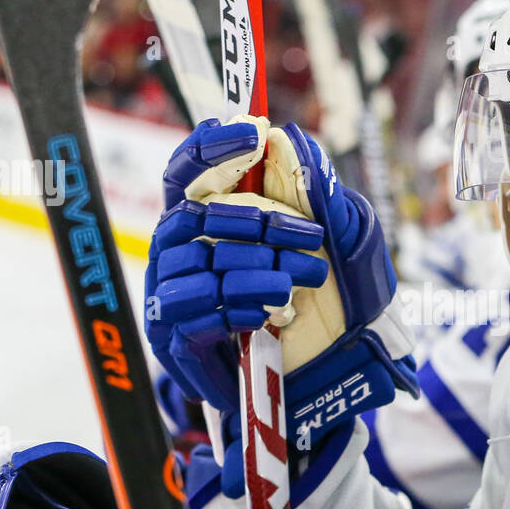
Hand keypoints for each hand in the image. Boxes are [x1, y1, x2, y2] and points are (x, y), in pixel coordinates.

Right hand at [146, 117, 417, 491]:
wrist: (325, 376)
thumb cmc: (327, 299)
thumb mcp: (339, 239)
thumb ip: (315, 190)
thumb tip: (290, 137)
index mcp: (207, 216)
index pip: (187, 170)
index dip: (210, 147)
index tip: (252, 132)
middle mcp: (179, 250)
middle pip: (197, 218)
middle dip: (258, 224)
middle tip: (312, 237)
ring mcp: (170, 294)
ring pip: (200, 268)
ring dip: (256, 270)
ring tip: (303, 280)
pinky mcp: (176, 340)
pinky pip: (195, 316)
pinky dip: (238, 309)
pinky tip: (272, 313)